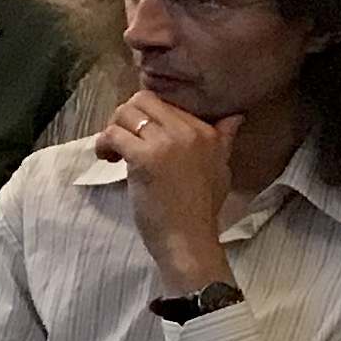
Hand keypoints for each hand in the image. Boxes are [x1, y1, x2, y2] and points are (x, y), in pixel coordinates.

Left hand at [100, 89, 237, 294]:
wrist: (190, 240)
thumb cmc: (201, 210)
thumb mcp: (221, 169)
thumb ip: (222, 139)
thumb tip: (236, 116)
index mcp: (208, 132)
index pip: (166, 102)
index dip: (147, 117)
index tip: (142, 137)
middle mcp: (189, 130)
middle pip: (143, 99)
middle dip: (126, 117)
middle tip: (123, 140)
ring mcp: (166, 143)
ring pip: (126, 113)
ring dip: (113, 129)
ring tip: (113, 152)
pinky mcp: (144, 157)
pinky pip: (114, 134)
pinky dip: (103, 144)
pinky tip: (107, 159)